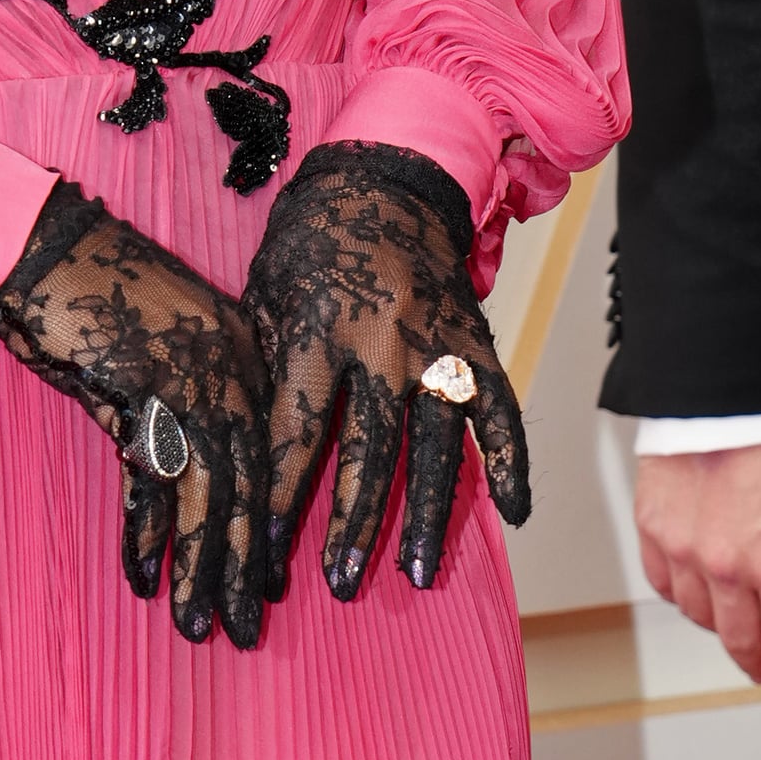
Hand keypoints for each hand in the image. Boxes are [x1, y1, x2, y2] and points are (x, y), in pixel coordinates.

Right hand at [0, 179, 270, 648]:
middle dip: (246, 567)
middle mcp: (232, 368)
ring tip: (198, 627)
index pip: (270, 458)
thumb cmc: (98, 295)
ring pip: (211, 492)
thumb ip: (185, 406)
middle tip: (243, 630)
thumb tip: (185, 482)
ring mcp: (191, 376)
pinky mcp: (144, 388)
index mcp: (247, 354)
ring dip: (202, 568)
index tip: (268, 587)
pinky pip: (154, 479)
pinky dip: (147, 534)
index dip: (265, 530)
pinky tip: (142, 579)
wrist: (46, 246)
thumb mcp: (161, 347)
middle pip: (250, 485)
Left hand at [244, 142, 529, 601]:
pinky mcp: (475, 340)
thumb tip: (246, 446)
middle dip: (355, 521)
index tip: (265, 549)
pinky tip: (514, 514)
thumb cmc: (309, 241)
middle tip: (343, 581)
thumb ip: (264, 365)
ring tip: (418, 572)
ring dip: (428, 513)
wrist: (384, 178)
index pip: (297, 429)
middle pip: (369, 448)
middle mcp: (382, 340)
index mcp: (318, 328)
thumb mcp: (265, 292)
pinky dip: (510, 460)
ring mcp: (436, 342)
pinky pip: (500, 409)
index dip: (280, 494)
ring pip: (435, 443)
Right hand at [635, 433, 760, 693]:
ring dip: (718, 626)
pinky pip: (662, 580)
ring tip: (732, 621)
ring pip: (698, 614)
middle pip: (739, 640)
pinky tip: (695, 589)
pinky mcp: (653, 525)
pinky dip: (680, 593)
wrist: (727, 393)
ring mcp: (684, 548)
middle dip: (755, 660)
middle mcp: (727, 567)